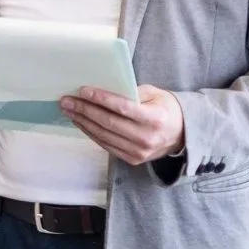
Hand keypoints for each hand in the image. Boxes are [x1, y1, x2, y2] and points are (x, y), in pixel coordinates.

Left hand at [61, 85, 185, 165]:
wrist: (182, 135)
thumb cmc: (166, 109)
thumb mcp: (156, 94)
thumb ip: (132, 92)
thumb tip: (104, 89)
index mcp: (155, 119)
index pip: (123, 108)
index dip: (101, 99)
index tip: (83, 91)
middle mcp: (147, 137)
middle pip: (109, 122)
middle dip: (85, 110)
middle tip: (67, 101)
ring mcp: (139, 151)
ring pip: (104, 135)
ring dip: (83, 122)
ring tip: (69, 110)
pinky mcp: (132, 159)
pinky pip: (106, 145)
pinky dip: (91, 133)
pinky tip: (81, 122)